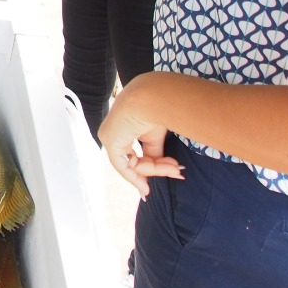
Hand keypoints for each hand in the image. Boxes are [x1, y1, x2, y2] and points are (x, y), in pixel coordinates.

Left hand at [99, 77, 183, 197]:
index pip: (134, 153)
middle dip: (158, 169)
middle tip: (178, 172)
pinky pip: (122, 167)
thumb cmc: (156, 110)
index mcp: (123, 127)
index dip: (149, 167)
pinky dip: (135, 178)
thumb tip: (162, 170)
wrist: (153, 98)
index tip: (164, 175)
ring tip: (176, 169)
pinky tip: (146, 188)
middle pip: (134, 160)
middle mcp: (113, 133)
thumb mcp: (156, 136)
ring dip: (155, 170)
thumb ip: (154, 154)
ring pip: (132, 164)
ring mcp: (109, 137)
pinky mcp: (110, 142)